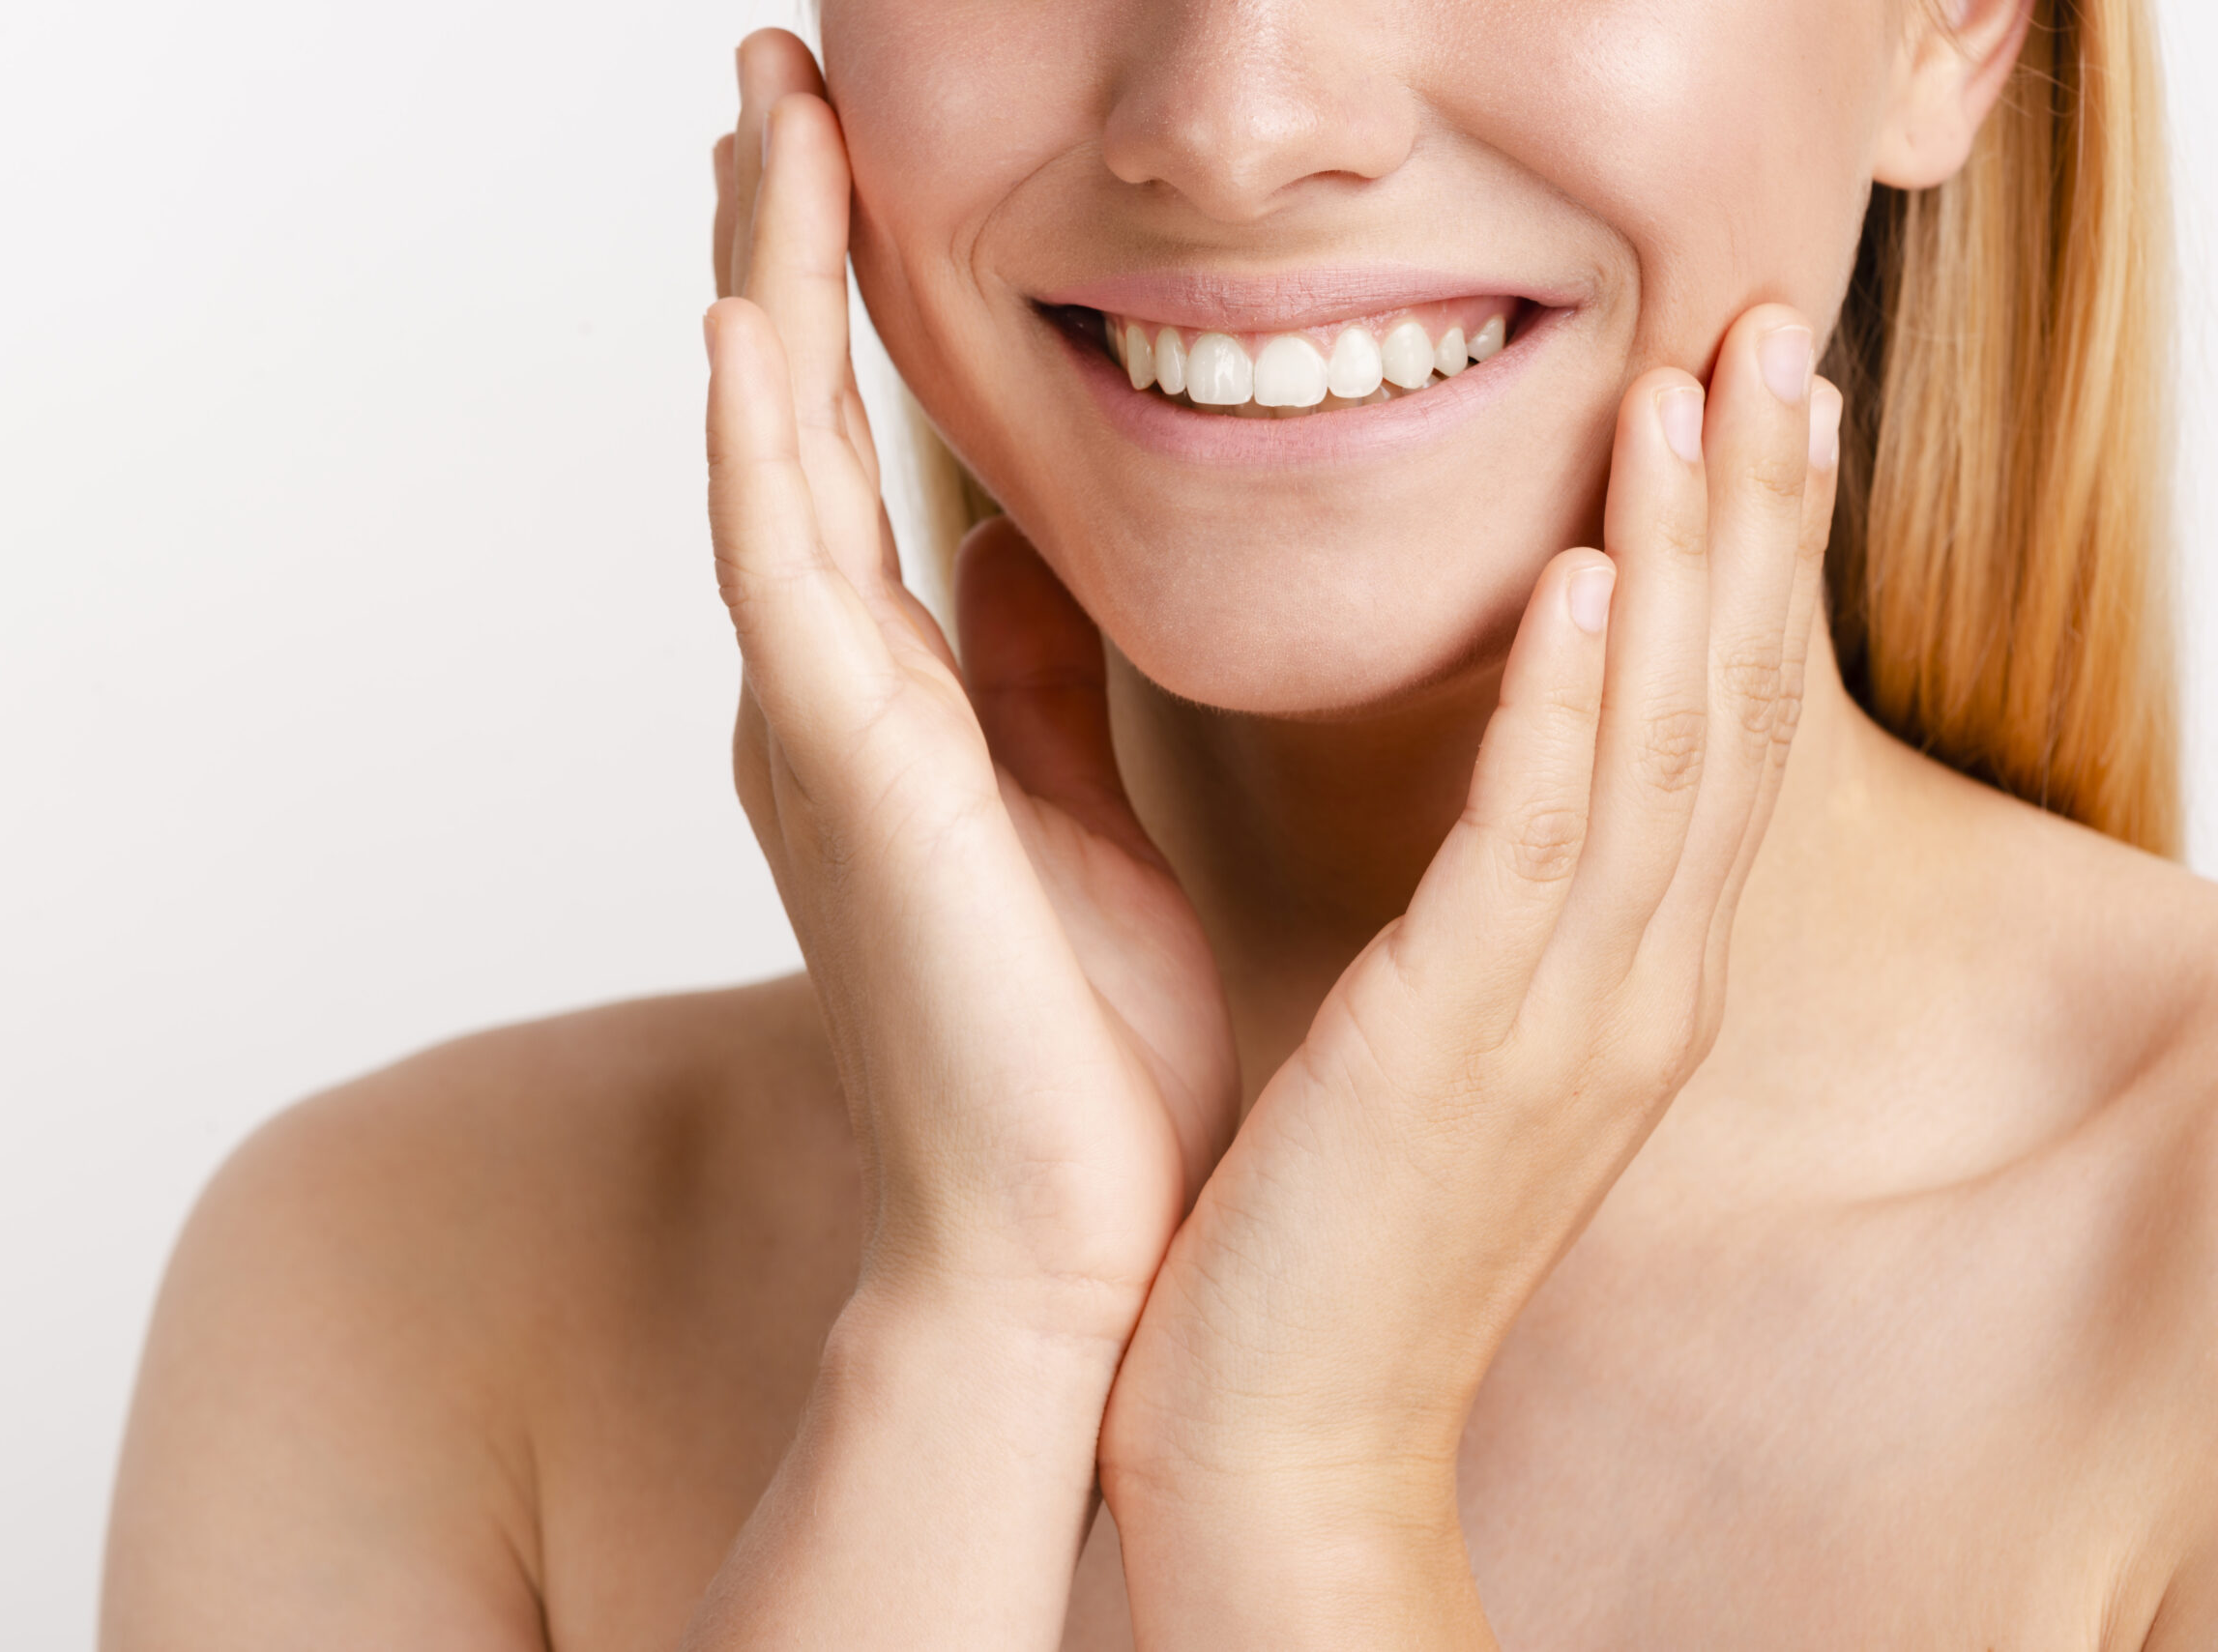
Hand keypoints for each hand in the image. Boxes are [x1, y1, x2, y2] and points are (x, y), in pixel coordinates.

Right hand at [705, 30, 1236, 1350]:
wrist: (1069, 1244)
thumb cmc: (1079, 1055)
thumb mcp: (1069, 815)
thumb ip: (1027, 679)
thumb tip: (1022, 550)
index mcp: (893, 712)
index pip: (854, 460)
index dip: (841, 305)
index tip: (847, 163)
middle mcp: (829, 704)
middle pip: (788, 426)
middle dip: (780, 246)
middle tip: (774, 82)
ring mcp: (819, 738)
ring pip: (768, 463)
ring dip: (762, 286)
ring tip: (759, 117)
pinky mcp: (845, 784)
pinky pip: (784, 583)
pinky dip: (760, 449)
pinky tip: (746, 319)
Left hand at [1099, 309, 1842, 1641]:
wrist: (1287, 1434)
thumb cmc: (1332, 1230)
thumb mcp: (1436, 1044)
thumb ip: (1475, 909)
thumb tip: (1467, 783)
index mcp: (1623, 984)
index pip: (1713, 733)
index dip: (1748, 560)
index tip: (1753, 408)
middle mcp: (1633, 990)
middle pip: (1730, 707)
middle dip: (1758, 512)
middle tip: (1776, 329)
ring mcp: (1566, 1021)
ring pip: (1660, 748)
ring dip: (1686, 556)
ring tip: (1699, 387)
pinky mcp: (1460, 1046)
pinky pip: (1534, 848)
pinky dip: (1570, 708)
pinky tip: (1588, 580)